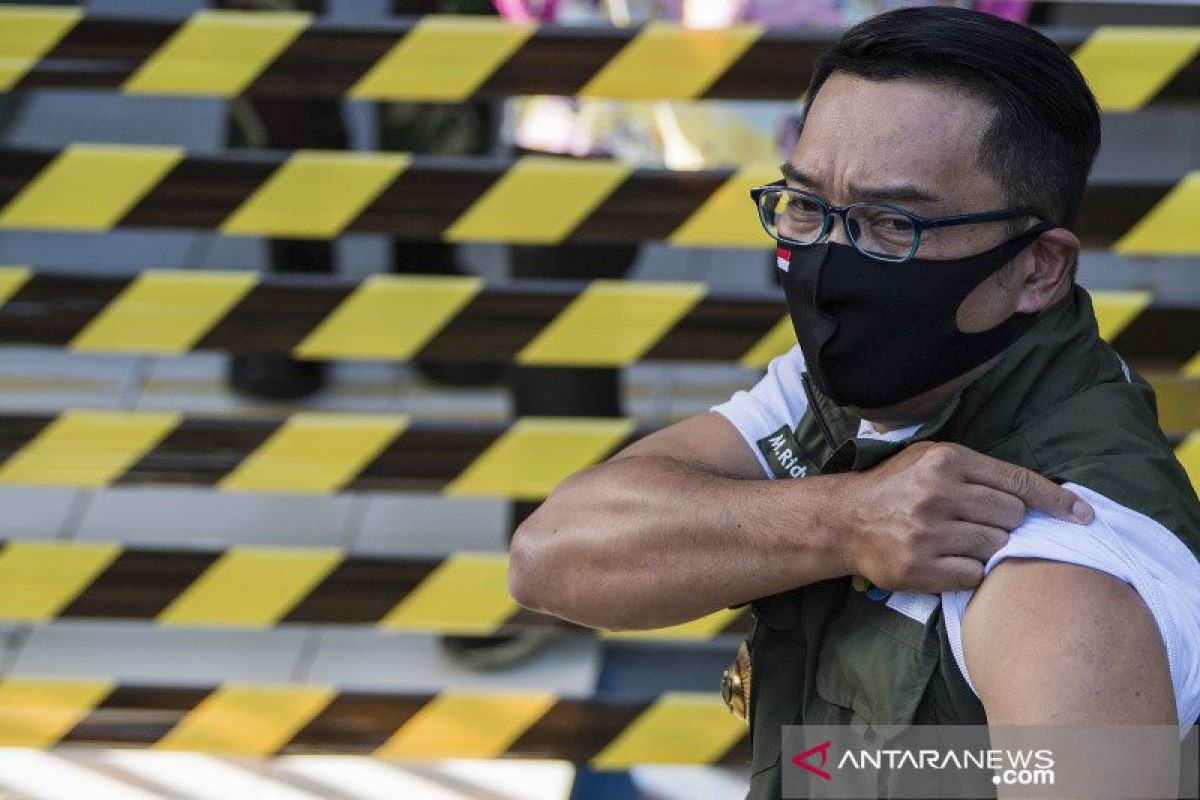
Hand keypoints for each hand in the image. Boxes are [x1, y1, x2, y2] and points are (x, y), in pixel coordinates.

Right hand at [837, 442, 1093, 592]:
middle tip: (977, 523)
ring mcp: (928, 532)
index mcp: (946, 461)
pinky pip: (973, 575)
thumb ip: (977, 470)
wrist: (844, 521)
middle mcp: (937, 493)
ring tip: (957, 541)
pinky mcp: (920, 567)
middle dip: (1005, 523)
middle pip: (1012, 516)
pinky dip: (969, 572)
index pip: (1018, 481)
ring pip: (995, 546)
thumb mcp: (930, 460)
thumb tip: (1037, 494)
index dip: (1057, 500)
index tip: (1084, 516)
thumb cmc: (895, 488)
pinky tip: (947, 561)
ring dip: (986, 548)